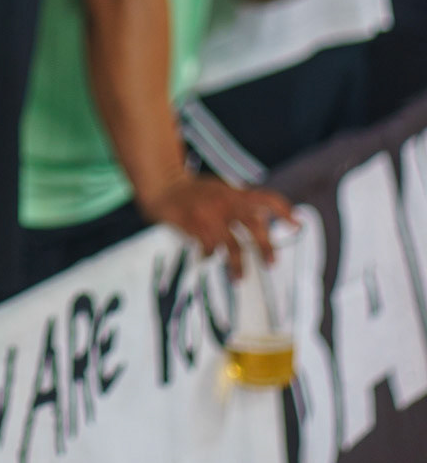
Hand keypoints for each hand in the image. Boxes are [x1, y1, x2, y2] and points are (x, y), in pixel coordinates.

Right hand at [146, 174, 294, 271]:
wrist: (164, 184)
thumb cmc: (194, 190)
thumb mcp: (220, 189)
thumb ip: (240, 202)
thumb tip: (265, 220)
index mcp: (234, 193)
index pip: (266, 198)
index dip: (284, 210)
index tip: (298, 224)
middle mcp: (226, 203)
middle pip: (254, 227)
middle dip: (266, 248)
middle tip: (271, 264)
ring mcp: (210, 215)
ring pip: (233, 246)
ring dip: (238, 265)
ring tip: (238, 278)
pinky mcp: (194, 226)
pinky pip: (209, 249)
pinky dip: (210, 256)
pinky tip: (206, 259)